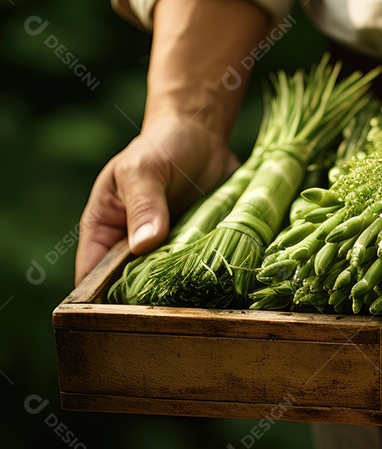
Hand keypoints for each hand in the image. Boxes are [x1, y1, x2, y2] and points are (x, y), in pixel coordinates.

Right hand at [75, 0, 271, 283]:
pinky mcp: (197, 248)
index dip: (100, 301)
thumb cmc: (161, 146)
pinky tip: (223, 283)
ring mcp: (167, 251)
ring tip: (200, 298)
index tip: (125, 313)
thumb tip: (143, 245)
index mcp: (103, 231)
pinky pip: (200, 270)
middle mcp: (132, 248)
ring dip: (184, 290)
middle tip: (173, 309)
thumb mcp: (143, 169)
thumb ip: (144, 204)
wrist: (202, 134)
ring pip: (169, 284)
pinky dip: (209, 275)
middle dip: (150, 300)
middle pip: (132, 290)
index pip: (92, 278)